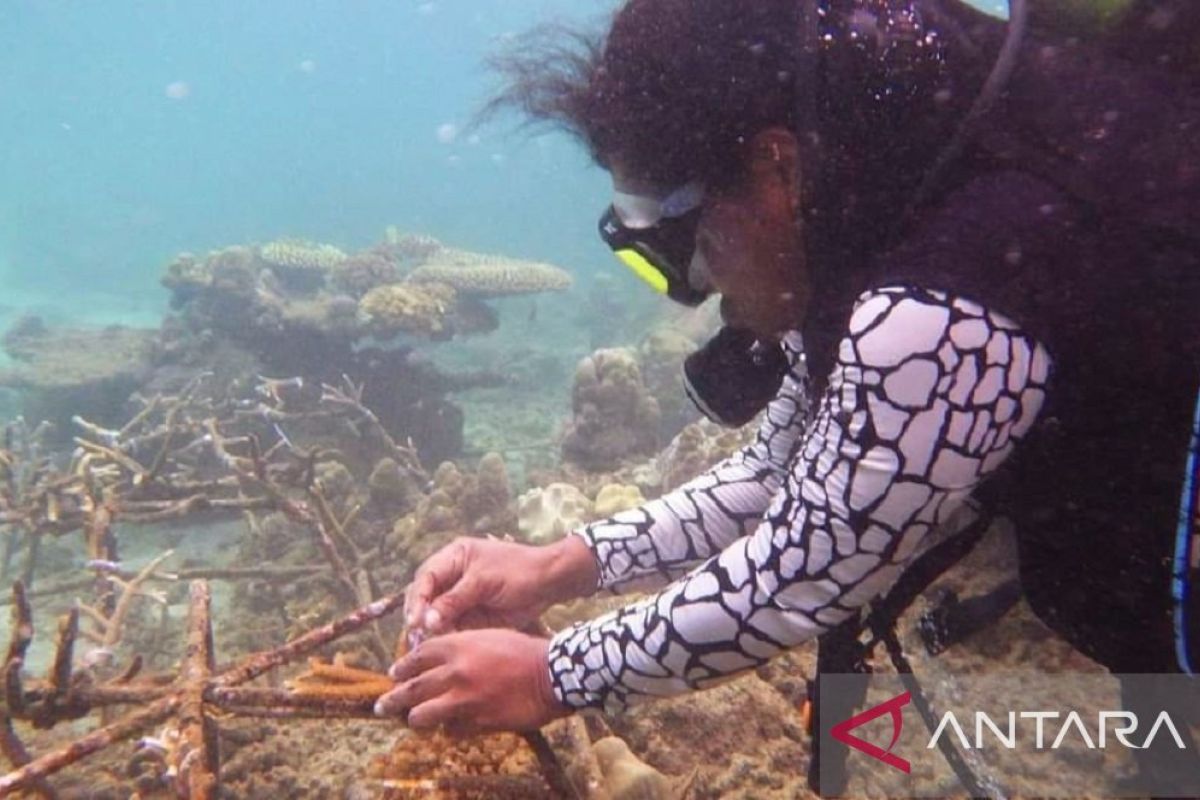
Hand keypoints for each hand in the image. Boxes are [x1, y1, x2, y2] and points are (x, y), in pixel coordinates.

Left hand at [374, 629, 567, 734]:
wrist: (551, 674)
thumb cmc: (522, 651)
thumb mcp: (488, 636)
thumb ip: (460, 648)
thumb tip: (437, 662)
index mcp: (457, 646)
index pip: (417, 657)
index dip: (402, 667)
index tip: (393, 674)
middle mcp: (455, 672)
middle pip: (411, 689)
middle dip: (391, 700)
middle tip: (381, 706)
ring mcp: (464, 699)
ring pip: (422, 715)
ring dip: (416, 719)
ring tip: (413, 721)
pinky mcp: (476, 722)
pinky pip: (451, 730)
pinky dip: (450, 729)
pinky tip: (453, 727)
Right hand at [403, 535, 597, 636]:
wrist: (549, 583)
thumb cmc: (519, 571)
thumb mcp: (484, 581)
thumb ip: (455, 600)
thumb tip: (427, 621)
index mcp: (453, 557)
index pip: (425, 578)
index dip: (417, 599)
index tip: (416, 620)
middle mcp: (452, 576)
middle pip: (424, 598)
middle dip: (419, 617)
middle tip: (418, 637)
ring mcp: (460, 597)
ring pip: (434, 616)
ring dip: (430, 631)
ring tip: (428, 646)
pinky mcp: (469, 615)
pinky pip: (451, 628)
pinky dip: (446, 637)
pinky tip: (444, 647)